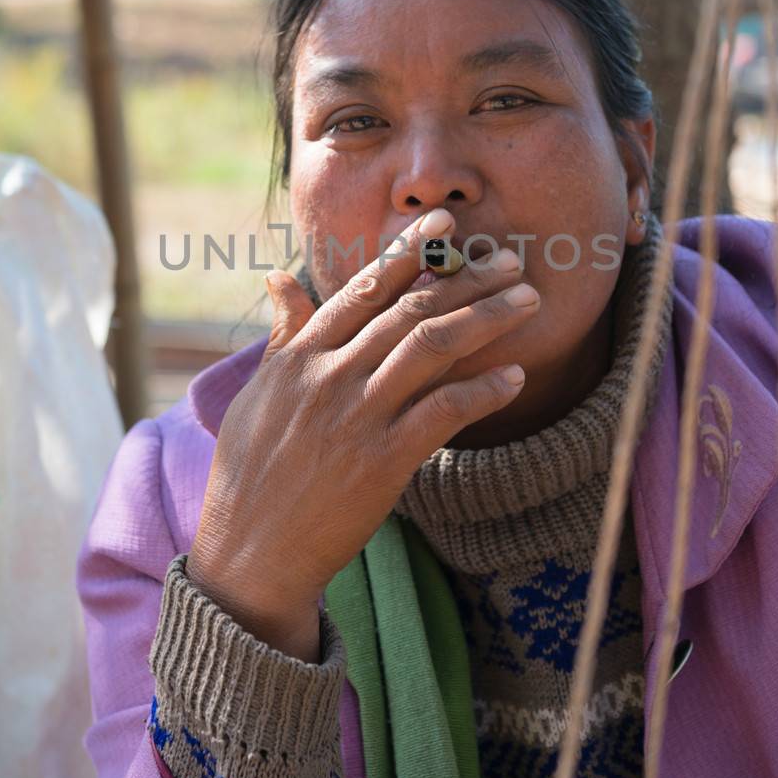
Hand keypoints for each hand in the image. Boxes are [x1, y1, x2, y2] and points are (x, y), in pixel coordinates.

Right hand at [186, 207, 538, 657]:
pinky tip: (516, 376)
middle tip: (511, 260)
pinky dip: (484, 391)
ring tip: (527, 302)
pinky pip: (445, 412)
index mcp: (300, 357)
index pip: (363, 289)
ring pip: (432, 348)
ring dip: (486, 319)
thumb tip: (279, 276)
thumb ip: (284, 335)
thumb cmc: (251, 476)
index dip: (408, 252)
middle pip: (409, 310)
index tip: (443, 224)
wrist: (251, 554)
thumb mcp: (258, 395)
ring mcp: (357, 416)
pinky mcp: (384, 461)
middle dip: (466, 279)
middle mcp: (329, 376)